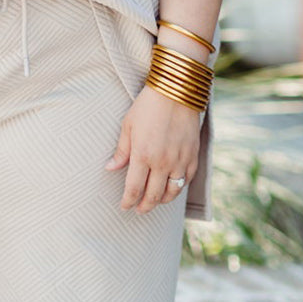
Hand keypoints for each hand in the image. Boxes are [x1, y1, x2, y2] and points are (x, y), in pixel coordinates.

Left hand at [104, 85, 199, 213]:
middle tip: (138, 210)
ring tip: (155, 202)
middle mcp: (162, 162)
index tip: (124, 206)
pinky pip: (186, 180)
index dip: (128, 201)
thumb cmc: (148, 106)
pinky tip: (172, 188)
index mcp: (142, 155)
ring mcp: (180, 160)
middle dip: (144, 206)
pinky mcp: (193, 156)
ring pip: (172, 192)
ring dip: (162, 201)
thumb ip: (121, 151)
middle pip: (153, 195)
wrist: (177, 91)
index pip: (134, 188)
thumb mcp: (128, 125)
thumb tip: (110, 168)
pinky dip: (179, 187)